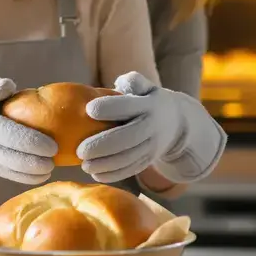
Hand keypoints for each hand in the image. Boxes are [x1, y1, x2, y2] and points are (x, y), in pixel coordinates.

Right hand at [0, 78, 57, 185]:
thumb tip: (10, 86)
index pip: (9, 135)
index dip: (32, 142)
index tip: (52, 144)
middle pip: (12, 157)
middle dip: (36, 161)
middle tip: (57, 157)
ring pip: (10, 170)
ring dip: (32, 173)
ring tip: (52, 168)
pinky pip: (7, 176)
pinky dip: (25, 179)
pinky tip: (42, 176)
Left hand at [76, 72, 226, 183]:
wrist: (175, 123)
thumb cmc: (148, 100)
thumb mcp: (146, 86)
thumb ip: (133, 81)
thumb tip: (120, 82)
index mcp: (148, 105)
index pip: (128, 106)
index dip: (108, 107)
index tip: (88, 109)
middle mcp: (151, 127)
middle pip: (126, 138)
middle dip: (101, 146)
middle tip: (79, 150)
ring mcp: (151, 146)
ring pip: (127, 159)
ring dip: (104, 164)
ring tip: (83, 165)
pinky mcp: (148, 160)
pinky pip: (131, 170)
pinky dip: (113, 174)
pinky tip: (95, 174)